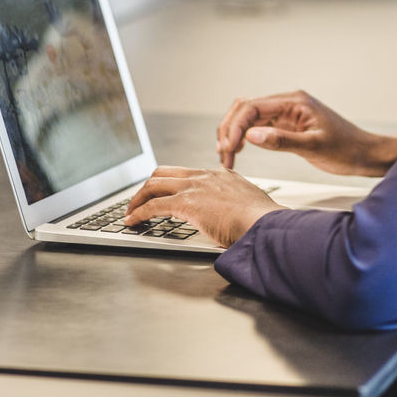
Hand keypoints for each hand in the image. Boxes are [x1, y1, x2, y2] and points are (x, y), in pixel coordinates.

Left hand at [124, 166, 281, 246]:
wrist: (265, 224)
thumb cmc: (262, 222)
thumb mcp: (248, 208)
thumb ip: (235, 208)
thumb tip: (232, 221)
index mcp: (221, 176)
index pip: (186, 173)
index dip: (169, 183)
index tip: (161, 194)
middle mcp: (206, 176)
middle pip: (165, 172)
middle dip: (148, 187)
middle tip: (139, 202)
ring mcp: (195, 187)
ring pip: (154, 184)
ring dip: (138, 199)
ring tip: (130, 213)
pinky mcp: (187, 203)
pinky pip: (153, 205)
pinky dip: (139, 213)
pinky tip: (132, 222)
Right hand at [216, 89, 396, 175]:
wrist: (365, 154)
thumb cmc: (347, 149)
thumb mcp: (314, 147)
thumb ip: (282, 141)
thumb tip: (251, 137)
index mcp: (295, 102)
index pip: (253, 107)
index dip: (235, 127)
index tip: (228, 150)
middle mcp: (288, 103)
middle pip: (246, 108)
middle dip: (230, 129)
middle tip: (224, 156)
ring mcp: (287, 113)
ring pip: (250, 117)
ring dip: (234, 133)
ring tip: (227, 157)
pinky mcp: (288, 125)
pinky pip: (259, 126)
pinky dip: (245, 137)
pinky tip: (239, 151)